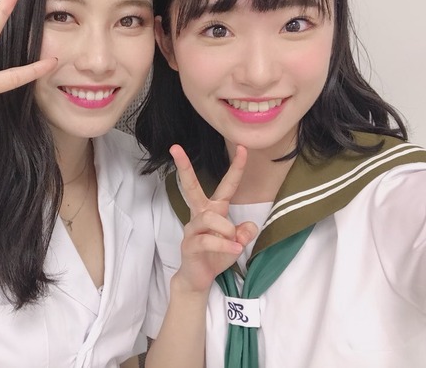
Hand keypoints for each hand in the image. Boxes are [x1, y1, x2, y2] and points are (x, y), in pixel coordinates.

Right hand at [170, 144, 257, 294]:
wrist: (199, 278)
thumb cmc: (216, 257)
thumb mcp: (236, 244)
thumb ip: (244, 232)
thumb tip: (249, 225)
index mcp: (214, 210)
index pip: (226, 185)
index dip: (236, 167)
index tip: (242, 148)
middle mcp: (200, 214)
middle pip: (191, 186)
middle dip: (184, 167)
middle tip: (175, 147)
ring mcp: (192, 229)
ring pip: (210, 218)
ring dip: (227, 230)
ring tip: (235, 243)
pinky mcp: (189, 244)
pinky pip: (207, 240)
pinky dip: (224, 245)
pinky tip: (235, 250)